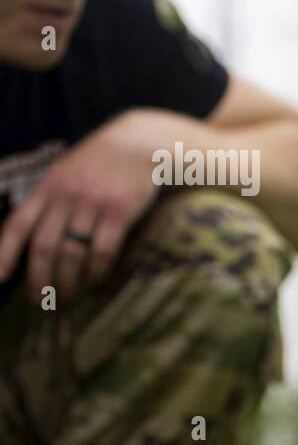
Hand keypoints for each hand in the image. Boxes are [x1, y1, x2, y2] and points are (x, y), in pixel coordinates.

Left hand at [0, 109, 164, 301]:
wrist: (138, 143)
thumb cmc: (100, 161)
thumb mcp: (65, 172)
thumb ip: (49, 198)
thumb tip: (33, 235)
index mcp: (47, 187)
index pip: (17, 224)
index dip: (5, 253)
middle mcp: (65, 196)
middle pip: (44, 246)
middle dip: (39, 279)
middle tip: (40, 301)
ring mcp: (92, 203)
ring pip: (72, 252)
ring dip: (68, 281)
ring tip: (68, 297)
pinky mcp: (119, 211)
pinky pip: (103, 250)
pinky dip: (96, 271)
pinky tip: (95, 281)